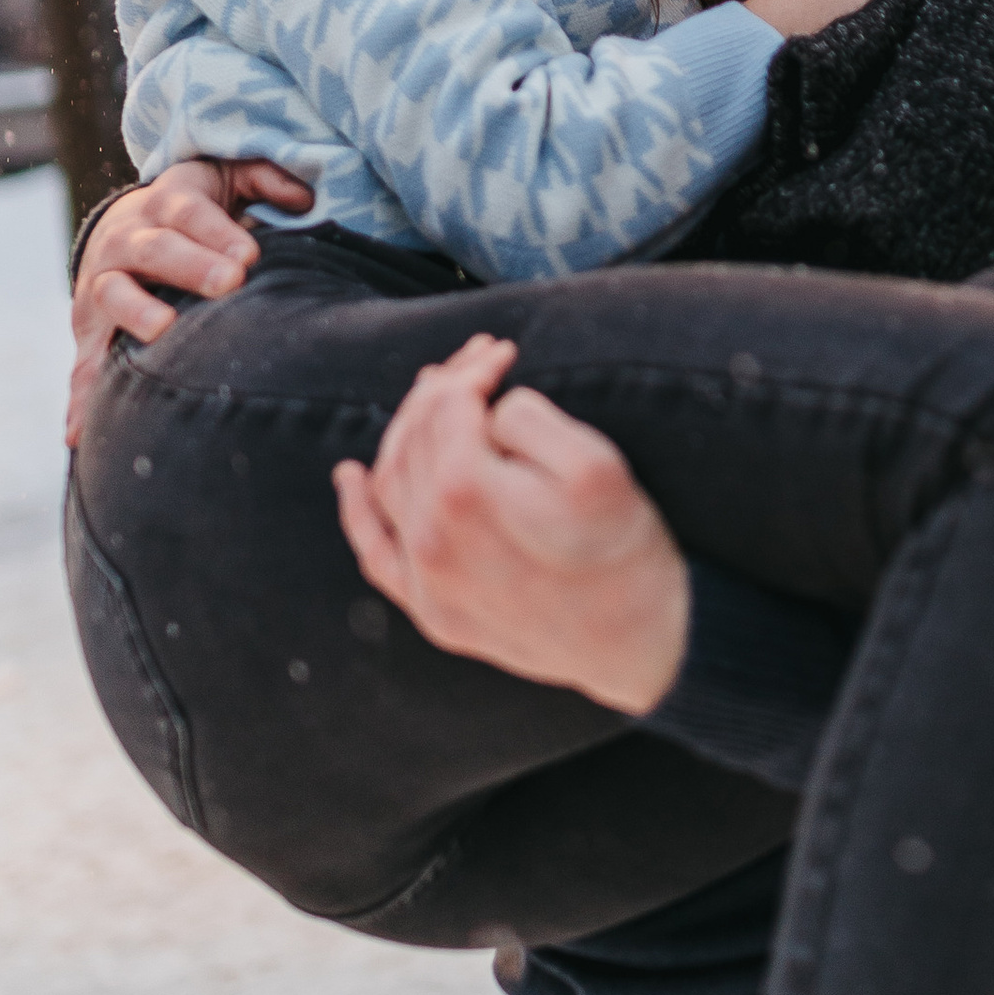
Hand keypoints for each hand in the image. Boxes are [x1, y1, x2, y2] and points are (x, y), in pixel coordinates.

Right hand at [63, 154, 313, 445]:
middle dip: (191, 265)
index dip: (218, 231)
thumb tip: (304, 197)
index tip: (251, 255)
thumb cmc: (197, 209)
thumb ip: (265, 179)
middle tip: (230, 282)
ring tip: (164, 331)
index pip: (189, 211)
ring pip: (113, 294)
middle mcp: (126, 240)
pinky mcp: (89, 327)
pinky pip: (84, 360)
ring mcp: (102, 284)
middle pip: (154, 249)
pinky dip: (81, 394)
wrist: (124, 228)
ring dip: (136, 314)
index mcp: (166, 203)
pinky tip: (81, 430)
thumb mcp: (228, 178)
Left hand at [331, 336, 690, 711]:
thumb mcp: (596, 463)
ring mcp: (425, 581)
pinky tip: (351, 476)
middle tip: (476, 359)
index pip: (448, 404)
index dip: (475, 368)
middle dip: (442, 388)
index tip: (505, 351)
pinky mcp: (432, 612)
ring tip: (433, 392)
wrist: (642, 643)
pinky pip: (376, 554)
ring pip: (390, 482)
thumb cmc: (626, 549)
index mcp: (464, 492)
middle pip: (414, 437)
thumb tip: (487, 413)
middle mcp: (429, 539)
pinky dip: (359, 511)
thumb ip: (528, 418)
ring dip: (407, 430)